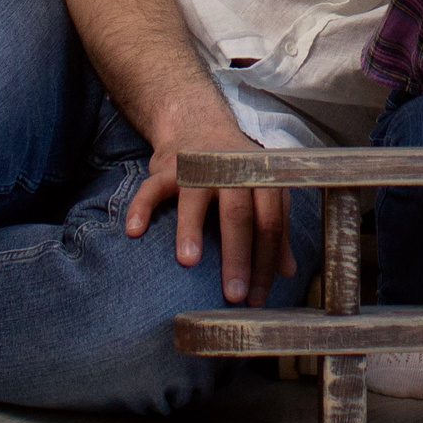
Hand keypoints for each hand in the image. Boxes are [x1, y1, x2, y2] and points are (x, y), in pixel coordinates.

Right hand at [121, 101, 296, 305]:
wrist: (200, 124)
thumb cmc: (235, 169)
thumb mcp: (263, 192)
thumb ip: (276, 229)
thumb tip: (288, 271)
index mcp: (261, 179)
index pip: (269, 224)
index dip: (266, 262)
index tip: (257, 297)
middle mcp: (232, 171)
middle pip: (238, 215)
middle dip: (237, 256)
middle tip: (233, 295)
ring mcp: (198, 167)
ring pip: (195, 199)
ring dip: (191, 229)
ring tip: (188, 262)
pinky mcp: (168, 167)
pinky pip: (152, 188)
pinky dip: (141, 207)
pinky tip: (134, 231)